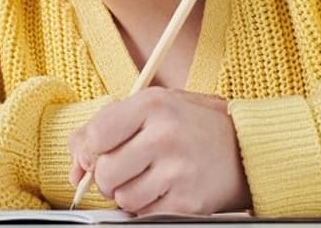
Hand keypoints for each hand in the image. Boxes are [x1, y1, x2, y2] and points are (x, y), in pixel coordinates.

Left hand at [68, 89, 250, 214]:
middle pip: (105, 171)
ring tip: (145, 178)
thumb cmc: (189, 124)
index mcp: (151, 104)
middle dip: (106, 176)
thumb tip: (75, 166)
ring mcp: (178, 171)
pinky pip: (145, 215)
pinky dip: (146, 208)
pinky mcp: (188, 203)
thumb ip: (106, 125)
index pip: (96, 135)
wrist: (245, 148)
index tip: (96, 153)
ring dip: (126, 194)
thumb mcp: (150, 106)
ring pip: (122, 197)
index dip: (89, 150)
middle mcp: (164, 136)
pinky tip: (160, 191)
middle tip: (122, 169)